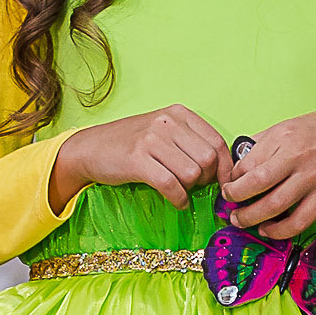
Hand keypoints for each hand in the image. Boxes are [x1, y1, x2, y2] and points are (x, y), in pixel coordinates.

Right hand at [50, 106, 228, 210]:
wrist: (90, 148)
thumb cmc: (131, 143)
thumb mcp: (164, 132)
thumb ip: (191, 143)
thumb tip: (223, 170)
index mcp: (179, 113)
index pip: (216, 142)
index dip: (225, 167)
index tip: (224, 183)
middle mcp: (167, 122)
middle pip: (207, 160)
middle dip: (205, 179)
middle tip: (192, 185)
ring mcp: (151, 139)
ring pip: (191, 174)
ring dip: (189, 189)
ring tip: (178, 189)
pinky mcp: (138, 159)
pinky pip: (171, 186)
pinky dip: (178, 199)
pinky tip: (176, 201)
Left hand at [222, 111, 315, 240]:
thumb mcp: (290, 125)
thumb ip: (264, 143)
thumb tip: (239, 162)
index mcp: (285, 138)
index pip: (248, 163)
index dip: (233, 177)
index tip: (230, 183)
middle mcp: (298, 159)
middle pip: (256, 185)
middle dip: (235, 198)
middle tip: (228, 204)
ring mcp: (312, 180)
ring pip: (274, 207)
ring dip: (251, 218)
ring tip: (241, 220)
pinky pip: (298, 222)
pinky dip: (278, 231)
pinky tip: (267, 229)